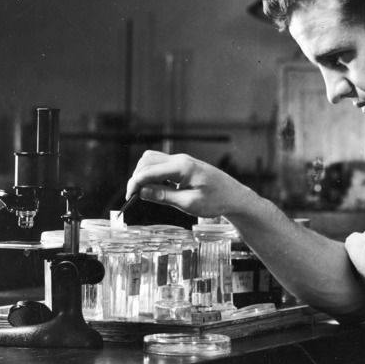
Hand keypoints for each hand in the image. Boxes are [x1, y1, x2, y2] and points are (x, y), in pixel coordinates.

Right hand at [125, 150, 247, 218]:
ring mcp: (182, 161)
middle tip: (135, 196)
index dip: (135, 184)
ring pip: (153, 160)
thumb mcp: (188, 203)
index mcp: (182, 167)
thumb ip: (164, 196)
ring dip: (144, 174)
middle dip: (137, 177)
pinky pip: (162, 165)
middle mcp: (180, 160)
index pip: (148, 171)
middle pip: (147, 161)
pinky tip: (157, 188)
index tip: (129, 198)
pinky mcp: (184, 165)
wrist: (235, 197)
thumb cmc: (216, 201)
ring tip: (145, 193)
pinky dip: (154, 174)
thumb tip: (142, 191)